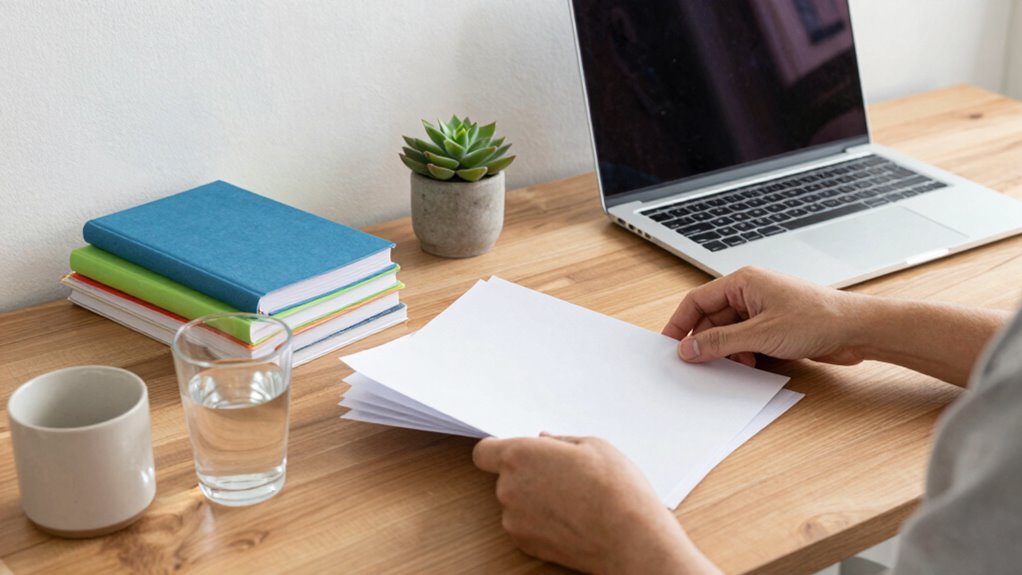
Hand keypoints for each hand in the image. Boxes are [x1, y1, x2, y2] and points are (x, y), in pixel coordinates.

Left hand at [473, 434, 719, 573]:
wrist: (630, 537)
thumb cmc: (615, 488)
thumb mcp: (594, 446)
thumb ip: (560, 442)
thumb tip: (545, 442)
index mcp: (520, 456)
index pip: (484, 451)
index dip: (498, 451)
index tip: (515, 453)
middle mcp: (509, 488)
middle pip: (504, 477)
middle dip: (527, 473)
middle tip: (562, 473)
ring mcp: (514, 520)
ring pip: (516, 502)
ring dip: (534, 499)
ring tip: (572, 498)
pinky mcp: (525, 545)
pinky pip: (525, 525)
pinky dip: (540, 522)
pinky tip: (570, 518)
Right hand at [662, 266, 867, 366]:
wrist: (857, 330)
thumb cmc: (817, 319)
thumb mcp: (760, 334)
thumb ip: (720, 342)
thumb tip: (688, 348)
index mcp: (742, 282)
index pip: (697, 301)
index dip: (680, 323)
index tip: (669, 345)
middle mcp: (750, 293)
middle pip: (711, 319)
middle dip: (706, 342)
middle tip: (698, 364)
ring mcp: (762, 310)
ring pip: (729, 333)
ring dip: (728, 351)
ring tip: (736, 364)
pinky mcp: (774, 327)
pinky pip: (746, 341)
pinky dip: (744, 355)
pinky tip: (753, 365)